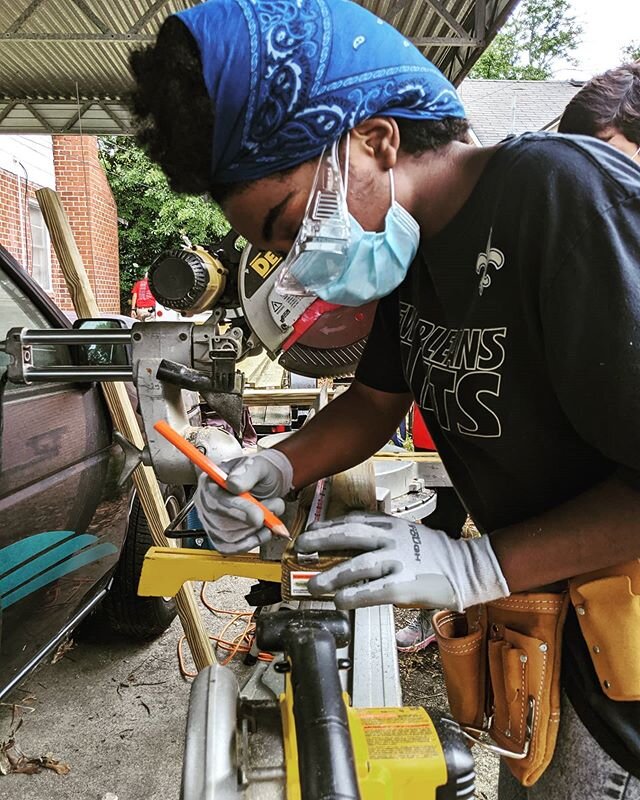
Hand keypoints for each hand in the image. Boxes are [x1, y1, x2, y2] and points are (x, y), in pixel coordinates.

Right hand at [194, 449, 292, 553]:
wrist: (269, 484)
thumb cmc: (261, 472)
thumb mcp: (259, 465)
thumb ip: (248, 472)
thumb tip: (233, 484)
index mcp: (211, 481)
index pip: (216, 500)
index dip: (237, 510)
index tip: (258, 515)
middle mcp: (207, 502)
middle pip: (221, 523)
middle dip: (250, 522)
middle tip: (269, 513)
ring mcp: (212, 521)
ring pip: (229, 538)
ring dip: (255, 530)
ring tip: (268, 514)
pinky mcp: (221, 536)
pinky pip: (232, 548)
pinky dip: (252, 542)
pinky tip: (263, 531)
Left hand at [295, 512, 508, 610]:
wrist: (466, 568)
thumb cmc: (434, 553)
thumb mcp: (406, 532)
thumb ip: (381, 534)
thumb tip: (350, 541)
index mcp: (390, 524)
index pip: (352, 520)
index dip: (327, 525)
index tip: (310, 530)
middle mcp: (391, 539)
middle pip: (348, 536)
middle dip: (320, 541)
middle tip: (300, 548)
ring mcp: (398, 561)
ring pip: (357, 565)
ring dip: (332, 575)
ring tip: (313, 585)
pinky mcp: (405, 585)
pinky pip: (373, 591)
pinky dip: (354, 596)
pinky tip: (340, 601)